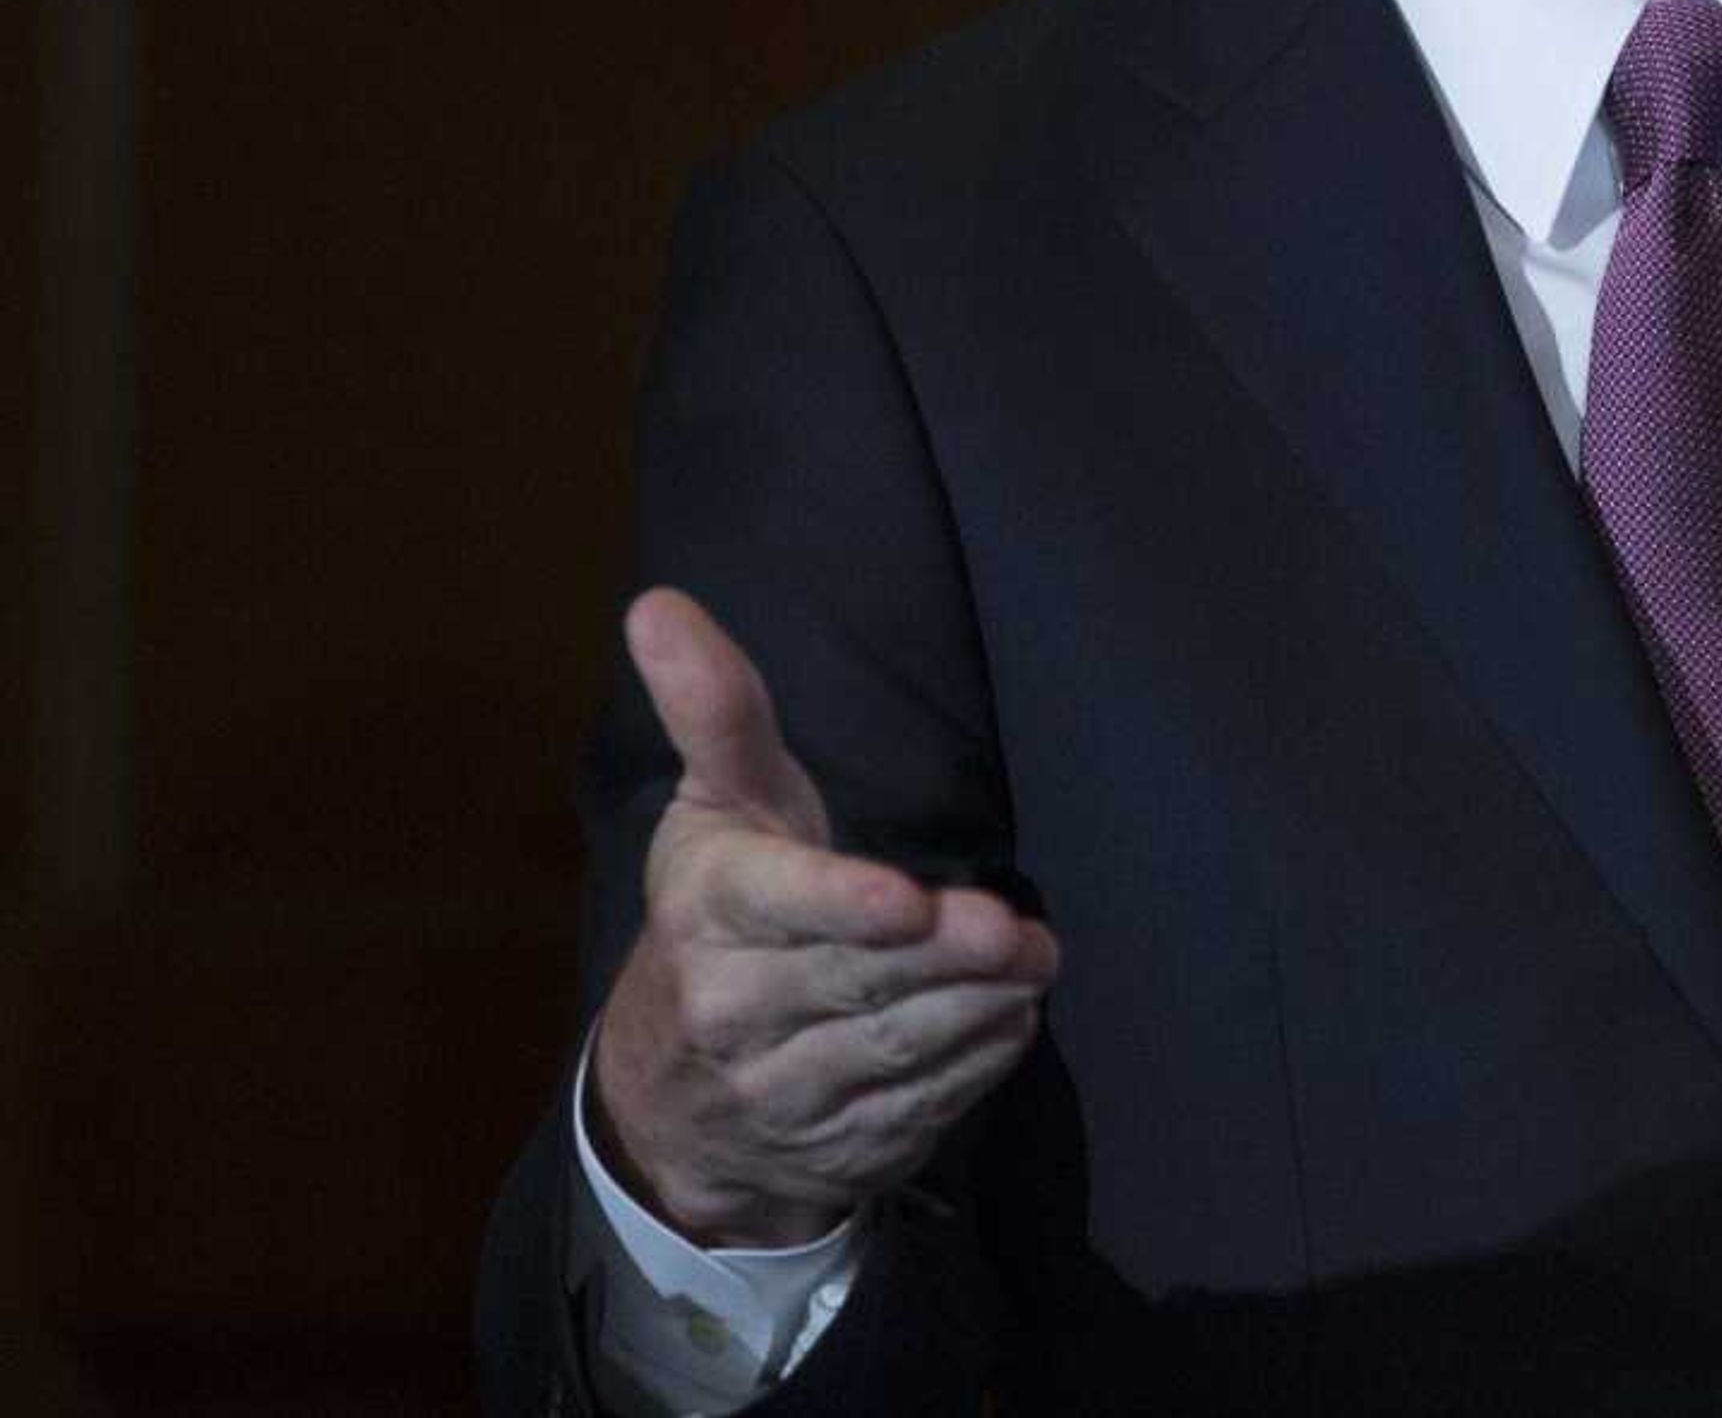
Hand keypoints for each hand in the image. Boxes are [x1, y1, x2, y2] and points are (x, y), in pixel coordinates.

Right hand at [587, 589, 1060, 1248]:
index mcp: (710, 915)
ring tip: (1032, 964)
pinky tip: (1007, 1019)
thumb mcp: (717, 809)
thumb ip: (716, 712)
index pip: (777, 908)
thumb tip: (658, 606)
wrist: (670, 1104)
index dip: (842, 907)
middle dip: (944, 960)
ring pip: (895, 1052)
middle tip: (1018, 933)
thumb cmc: (720, 916)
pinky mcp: (840, 1148)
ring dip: (975, 1010)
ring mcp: (786, 1095)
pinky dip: (972, 1065)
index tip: (908, 898)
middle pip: (857, 982)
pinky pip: (920, 1107)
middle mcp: (735, 1014)